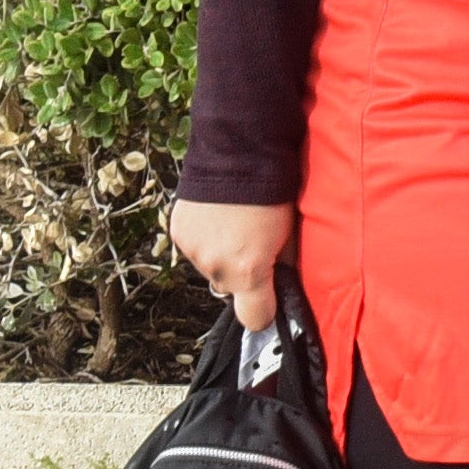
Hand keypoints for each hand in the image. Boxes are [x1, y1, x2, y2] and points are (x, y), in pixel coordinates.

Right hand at [169, 197, 293, 332]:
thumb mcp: (290, 230)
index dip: (264, 309)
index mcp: (248, 270)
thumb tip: (284, 277)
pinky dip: (205, 238)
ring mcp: (193, 250)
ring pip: (210, 267)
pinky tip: (218, 217)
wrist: (238, 150)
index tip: (269, 298)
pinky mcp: (178, 232)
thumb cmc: (274, 189)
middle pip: (229, 288)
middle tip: (254, 245)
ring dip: (220, 255)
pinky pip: (194, 247)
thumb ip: (285, 261)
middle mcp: (216, 267)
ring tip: (234, 225)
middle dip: (241, 274)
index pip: (255, 317)